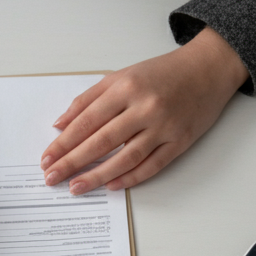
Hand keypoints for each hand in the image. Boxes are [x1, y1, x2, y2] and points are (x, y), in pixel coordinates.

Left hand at [40, 27, 249, 193]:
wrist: (208, 68)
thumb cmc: (163, 73)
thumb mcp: (122, 75)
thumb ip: (89, 99)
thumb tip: (61, 123)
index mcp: (126, 87)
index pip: (87, 120)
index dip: (64, 142)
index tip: (47, 158)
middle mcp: (144, 106)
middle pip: (101, 140)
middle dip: (73, 162)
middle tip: (52, 178)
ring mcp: (164, 126)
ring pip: (125, 157)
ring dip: (98, 176)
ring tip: (76, 187)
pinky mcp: (180, 141)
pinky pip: (152, 165)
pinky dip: (131, 178)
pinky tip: (112, 186)